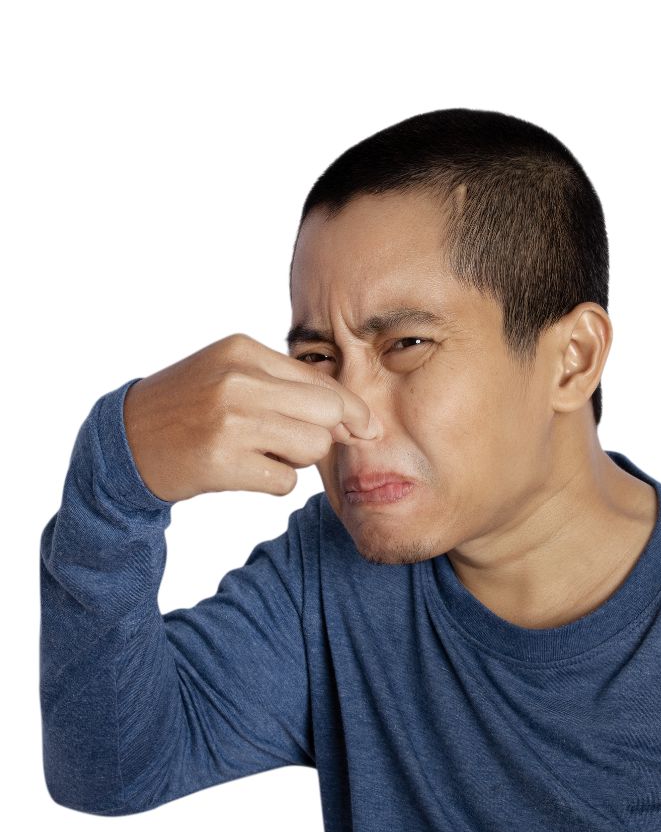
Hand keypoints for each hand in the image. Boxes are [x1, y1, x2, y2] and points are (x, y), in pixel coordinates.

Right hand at [121, 332, 374, 502]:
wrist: (125, 441)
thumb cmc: (189, 406)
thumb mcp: (231, 374)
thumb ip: (289, 387)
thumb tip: (359, 420)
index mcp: (243, 350)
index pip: (323, 382)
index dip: (351, 409)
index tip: (364, 427)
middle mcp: (238, 381)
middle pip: (328, 414)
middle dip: (326, 433)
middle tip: (296, 440)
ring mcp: (231, 422)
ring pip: (312, 448)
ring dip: (296, 458)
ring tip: (259, 449)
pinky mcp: (223, 463)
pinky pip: (287, 481)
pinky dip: (275, 481)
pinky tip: (244, 469)